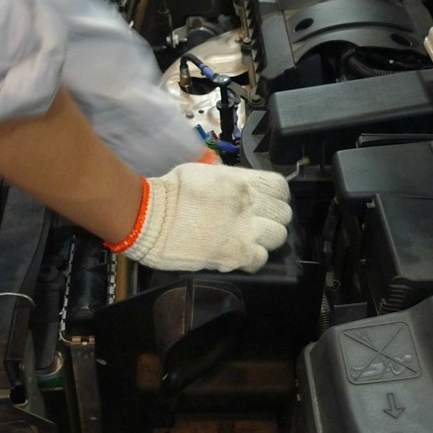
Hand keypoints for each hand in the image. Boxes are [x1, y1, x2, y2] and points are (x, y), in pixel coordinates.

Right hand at [107, 163, 291, 272]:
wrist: (149, 218)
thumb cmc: (169, 192)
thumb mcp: (205, 172)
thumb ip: (230, 180)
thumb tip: (239, 187)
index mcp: (242, 181)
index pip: (280, 187)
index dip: (276, 197)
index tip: (267, 203)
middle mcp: (249, 204)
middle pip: (283, 214)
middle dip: (272, 219)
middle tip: (257, 223)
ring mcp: (245, 231)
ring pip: (278, 237)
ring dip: (266, 239)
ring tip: (249, 240)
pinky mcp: (236, 255)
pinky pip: (261, 260)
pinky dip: (253, 260)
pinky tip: (239, 255)